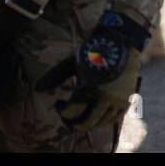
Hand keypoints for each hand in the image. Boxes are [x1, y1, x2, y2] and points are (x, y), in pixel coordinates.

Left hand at [37, 11, 147, 131]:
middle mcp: (105, 98)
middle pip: (86, 123)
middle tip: (68, 114)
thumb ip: (55, 76)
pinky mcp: (127, 101)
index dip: (61, 111)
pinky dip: (102, 120)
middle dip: (73, 122)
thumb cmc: (93, 50)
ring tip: (82, 111)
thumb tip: (37, 88)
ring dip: (88, 121)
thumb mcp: (73, 62)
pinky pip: (113, 120)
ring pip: (100, 123)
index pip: (71, 113)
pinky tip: (95, 112)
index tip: (58, 102)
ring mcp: (118, 101)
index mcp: (89, 88)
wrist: (122, 41)